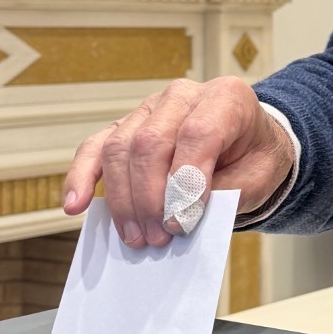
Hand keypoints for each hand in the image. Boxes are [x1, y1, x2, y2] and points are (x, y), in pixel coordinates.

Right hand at [63, 77, 293, 245]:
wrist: (249, 147)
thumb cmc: (253, 160)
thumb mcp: (257, 178)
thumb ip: (224, 193)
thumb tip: (179, 214)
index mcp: (226, 98)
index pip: (198, 133)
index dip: (187, 181)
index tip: (184, 222)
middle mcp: (183, 95)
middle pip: (151, 141)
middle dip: (151, 197)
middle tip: (159, 238)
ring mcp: (150, 108)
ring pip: (120, 147)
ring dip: (124, 200)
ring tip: (139, 238)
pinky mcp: (126, 126)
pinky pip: (96, 147)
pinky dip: (82, 176)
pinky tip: (75, 205)